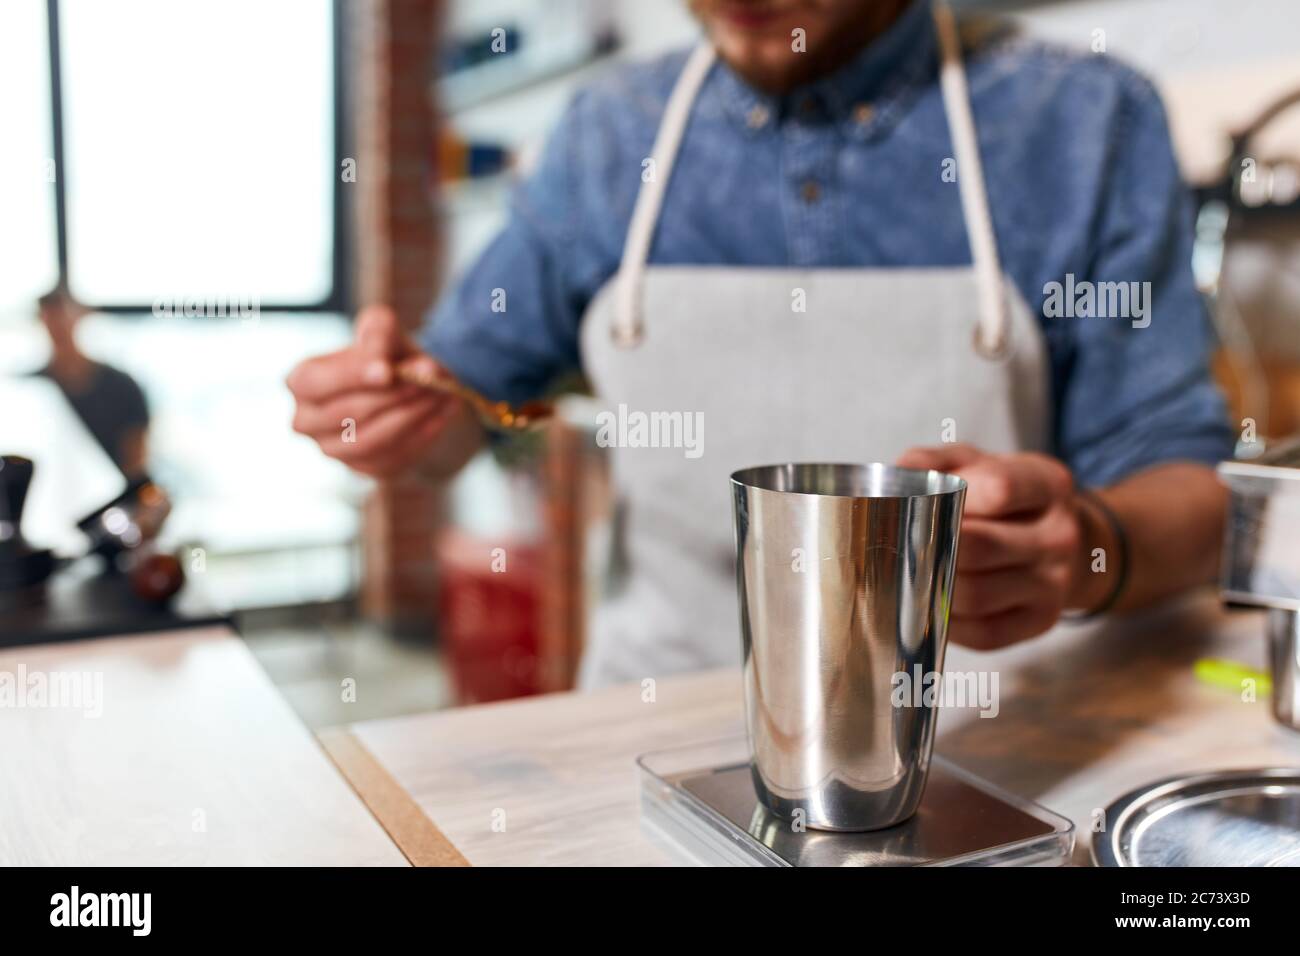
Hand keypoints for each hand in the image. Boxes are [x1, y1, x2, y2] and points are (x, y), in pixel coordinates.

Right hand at [287, 306, 475, 478]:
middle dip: (392, 396)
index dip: (350, 377)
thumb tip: (394, 365)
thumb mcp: (382, 329)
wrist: (405, 386)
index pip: (313, 383)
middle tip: (430, 378)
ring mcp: (335, 450)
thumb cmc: (385, 354)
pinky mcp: (366, 468)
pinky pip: (394, 456)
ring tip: (441, 392)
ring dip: (411, 415)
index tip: (387, 371)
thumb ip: (380, 333)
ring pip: (372, 440)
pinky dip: (423, 433)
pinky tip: (443, 410)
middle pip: (348, 414)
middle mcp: (308, 421)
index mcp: (301, 381)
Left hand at [895, 444, 1082, 649]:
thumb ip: (936, 461)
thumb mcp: (980, 464)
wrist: (1060, 539)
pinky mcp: (1041, 620)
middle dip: (931, 547)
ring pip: (976, 595)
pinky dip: (948, 623)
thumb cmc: (1005, 498)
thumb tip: (897, 474)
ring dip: (934, 587)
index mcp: (1048, 484)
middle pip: (980, 548)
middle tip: (898, 544)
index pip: (999, 488)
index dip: (950, 497)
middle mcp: (1060, 536)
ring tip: (908, 575)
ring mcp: (1055, 583)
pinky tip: (932, 604)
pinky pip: (985, 633)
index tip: (918, 502)